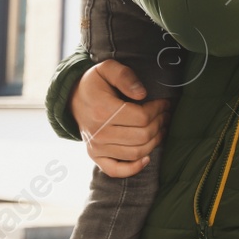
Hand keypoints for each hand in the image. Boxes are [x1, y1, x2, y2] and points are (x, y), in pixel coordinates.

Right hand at [70, 58, 172, 177]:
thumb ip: (125, 76)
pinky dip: (134, 168)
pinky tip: (146, 158)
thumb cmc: (94, 83)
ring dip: (154, 142)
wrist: (73, 98)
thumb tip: (142, 94)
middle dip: (160, 124)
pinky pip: (116, 170)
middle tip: (166, 115)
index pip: (142, 117)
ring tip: (161, 129)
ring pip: (135, 153)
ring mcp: (96, 147)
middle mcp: (98, 132)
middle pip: (142, 135)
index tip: (164, 103)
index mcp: (102, 110)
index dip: (159, 110)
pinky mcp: (95, 156)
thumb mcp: (107, 68)